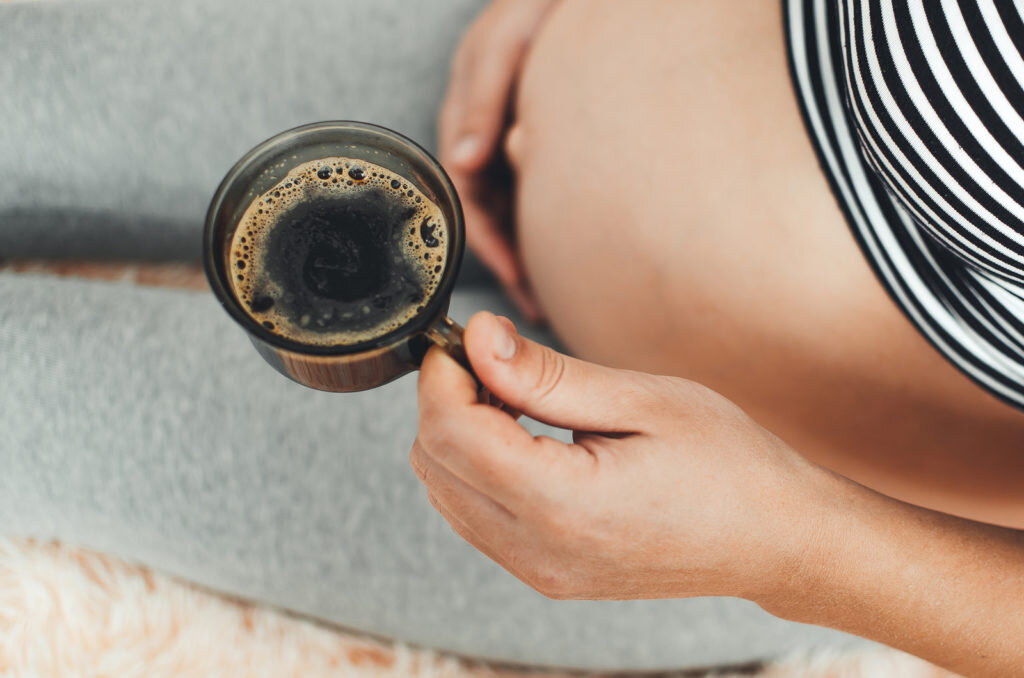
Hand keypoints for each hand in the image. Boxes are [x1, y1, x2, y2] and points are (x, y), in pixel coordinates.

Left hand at [410, 312, 829, 603]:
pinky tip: (521, 438)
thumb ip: (547, 375)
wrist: (774, 539)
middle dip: (446, 400)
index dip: (443, 375)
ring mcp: (538, 571)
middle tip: (495, 360)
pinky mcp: (544, 573)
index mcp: (563, 504)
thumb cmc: (728, 466)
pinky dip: (476, 469)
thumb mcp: (642, 399)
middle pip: (434, 464)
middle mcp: (538, 550)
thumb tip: (477, 339)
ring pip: (444, 492)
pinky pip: (473, 517)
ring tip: (515, 398)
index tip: (467, 337)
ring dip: (458, 435)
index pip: (451, 434)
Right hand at [438, 0, 559, 323]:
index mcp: (465, 122)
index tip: (518, 278)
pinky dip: (548, 229)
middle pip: (490, 219)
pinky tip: (567, 256)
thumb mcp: (504, 45)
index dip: (490, 244)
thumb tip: (462, 163)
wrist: (568, 0)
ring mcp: (509, 145)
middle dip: (511, 265)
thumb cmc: (535, 8)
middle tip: (538, 308)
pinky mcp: (534, 146)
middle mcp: (484, 141)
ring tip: (552, 298)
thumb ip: (482, 99)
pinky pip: (535, 197)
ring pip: (514, 213)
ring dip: (530, 255)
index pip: (467, 199)